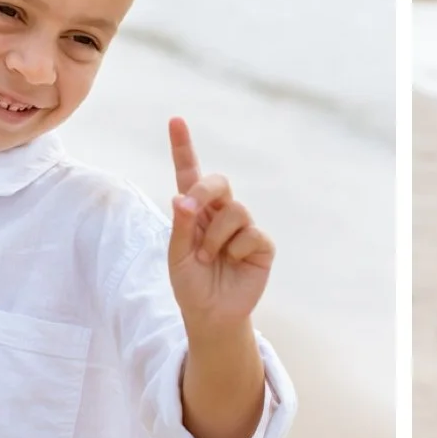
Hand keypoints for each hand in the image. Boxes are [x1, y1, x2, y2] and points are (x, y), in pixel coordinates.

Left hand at [168, 116, 273, 328]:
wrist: (211, 317)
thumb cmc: (190, 285)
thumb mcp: (176, 257)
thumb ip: (180, 227)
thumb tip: (181, 198)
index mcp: (194, 212)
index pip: (189, 174)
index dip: (184, 146)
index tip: (176, 120)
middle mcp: (220, 214)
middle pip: (218, 182)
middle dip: (204, 190)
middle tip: (190, 210)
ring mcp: (243, 228)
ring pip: (234, 211)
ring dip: (215, 238)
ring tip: (209, 260)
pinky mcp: (261, 245)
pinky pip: (252, 234)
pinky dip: (236, 250)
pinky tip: (234, 263)